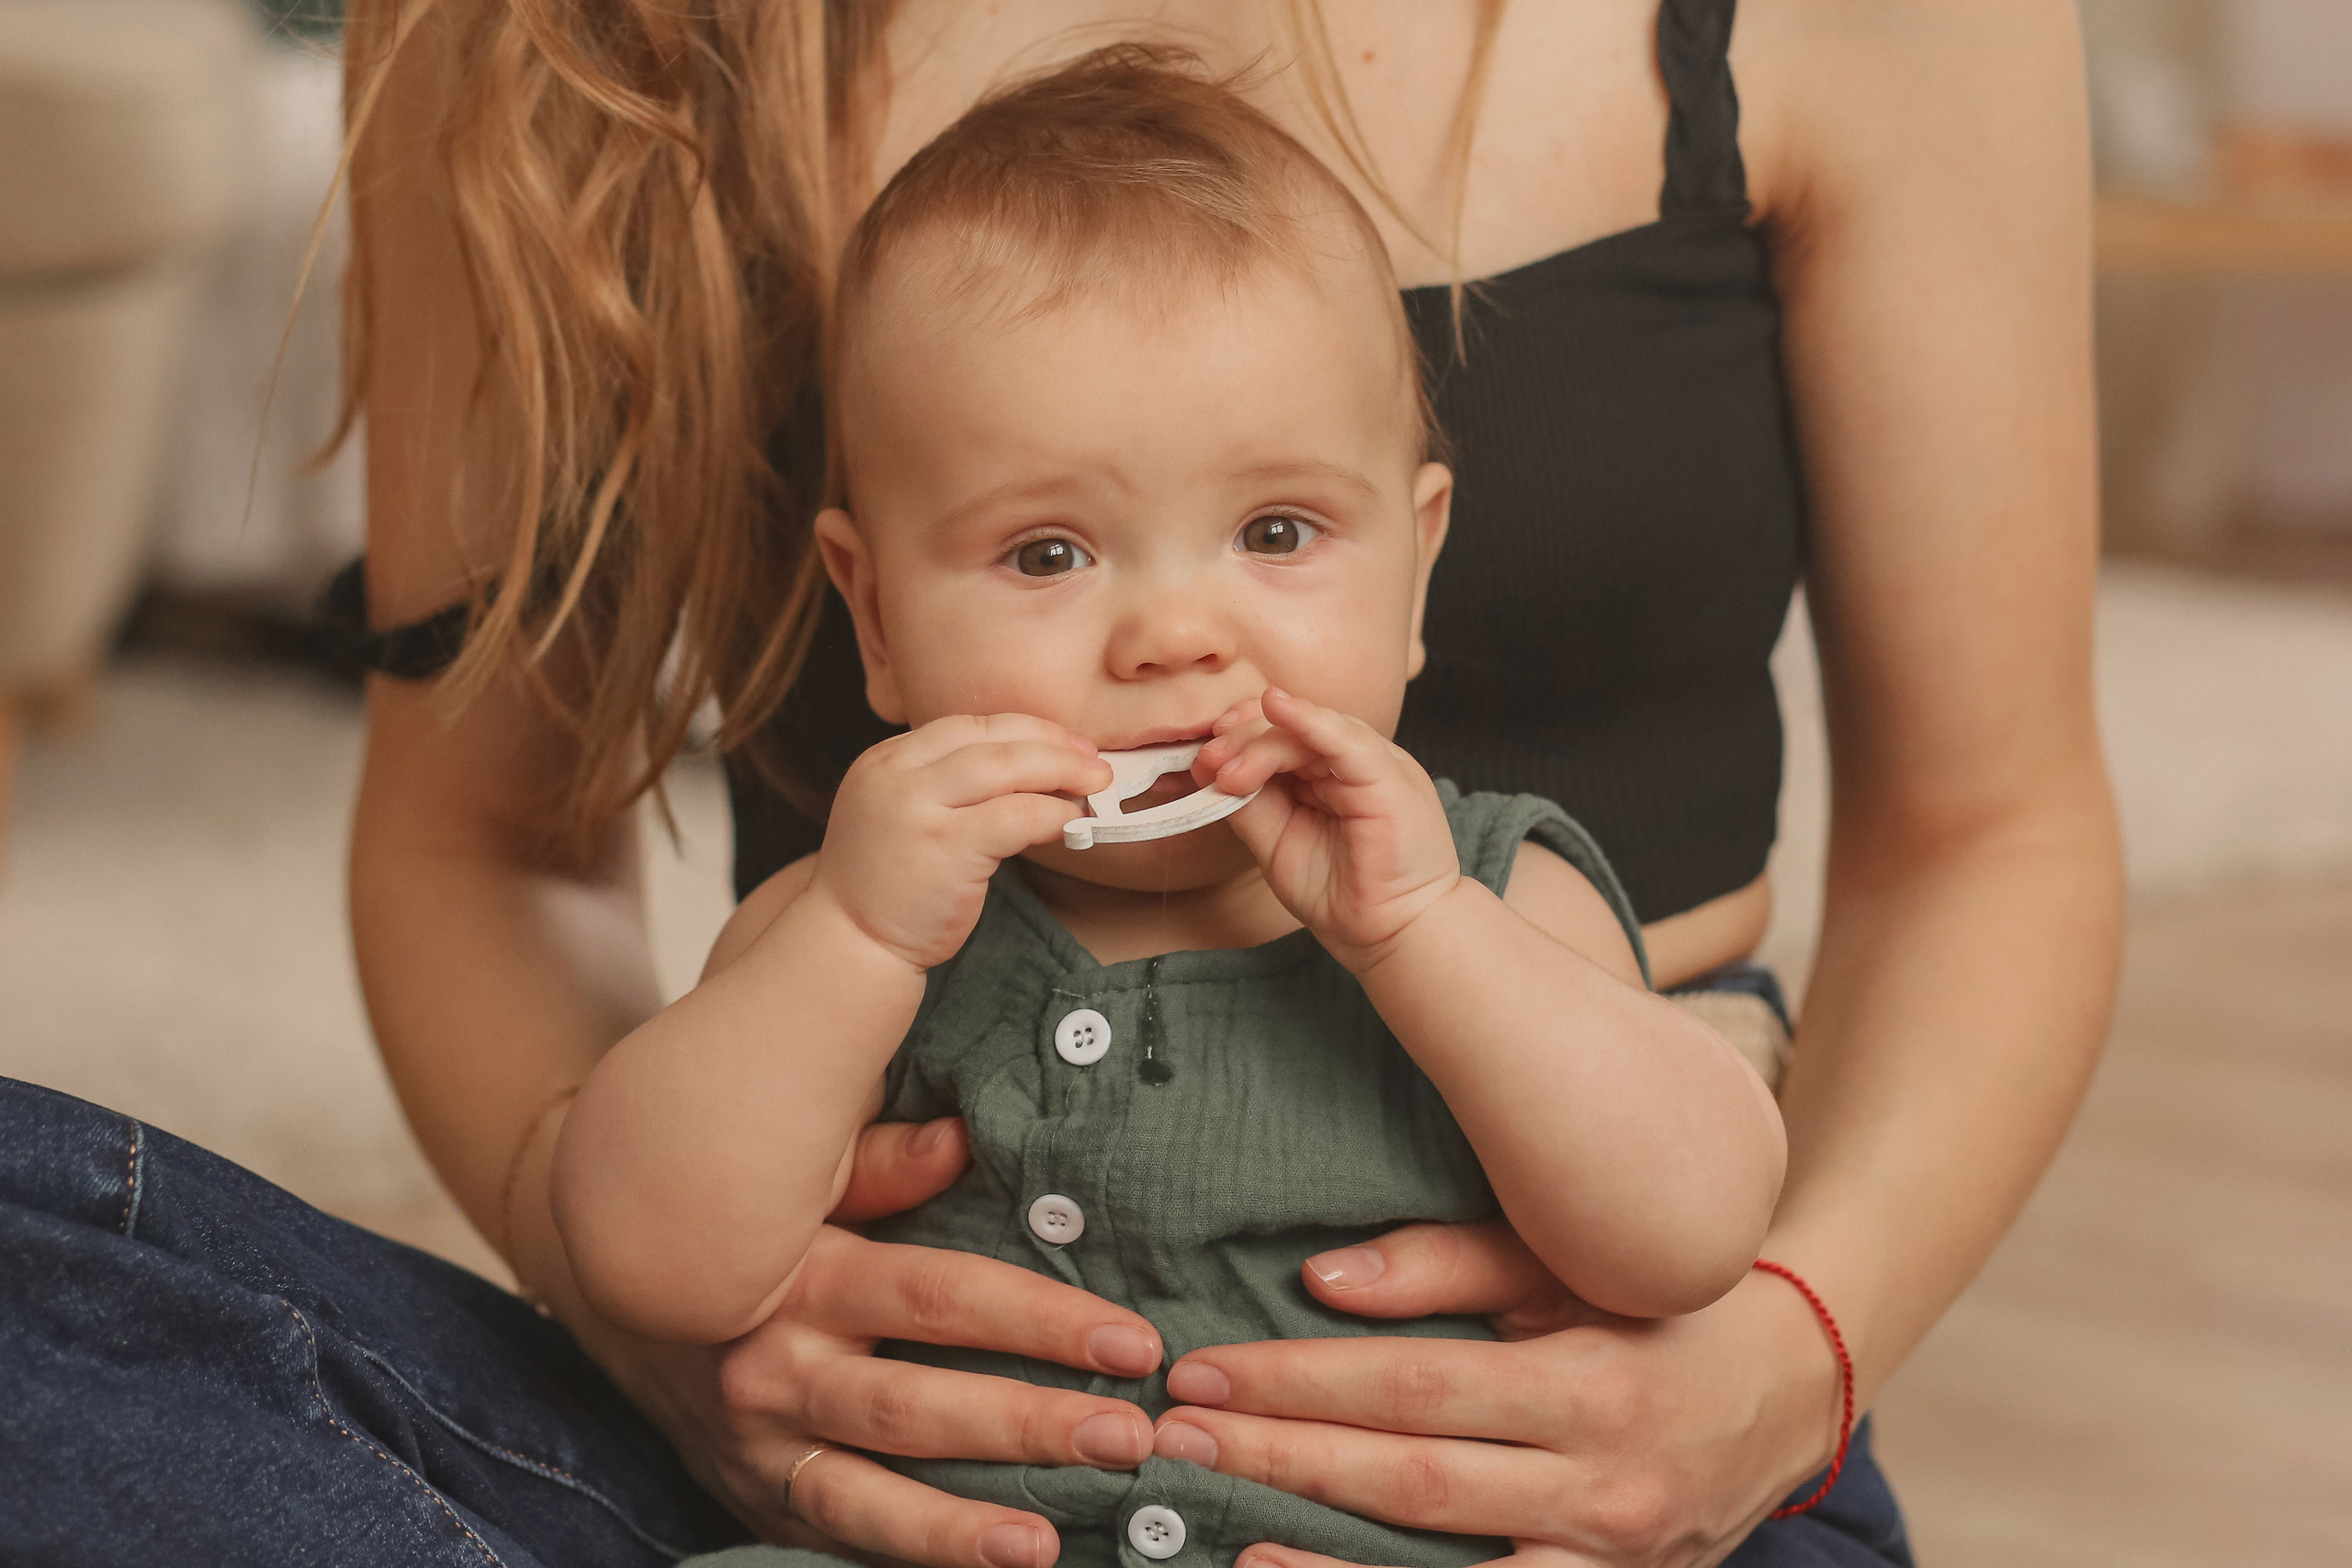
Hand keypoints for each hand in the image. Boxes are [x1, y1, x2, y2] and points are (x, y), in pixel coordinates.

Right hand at [575, 1117, 1163, 1564]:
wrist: (611, 1286)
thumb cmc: (744, 1217)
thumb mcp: (800, 1177)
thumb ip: (882, 1163)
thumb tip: (964, 1135)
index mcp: (802, 1273)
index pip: (939, 1299)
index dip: (1040, 1320)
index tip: (1130, 1339)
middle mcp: (774, 1367)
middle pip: (917, 1406)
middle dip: (1028, 1425)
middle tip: (1127, 1436)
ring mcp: (759, 1446)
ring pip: (868, 1498)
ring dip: (962, 1527)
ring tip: (1048, 1543)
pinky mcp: (754, 1499)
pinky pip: (836, 1537)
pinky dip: (909, 1556)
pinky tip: (984, 1564)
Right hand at [816, 714, 1109, 970]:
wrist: (850, 944)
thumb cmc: (887, 887)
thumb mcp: (901, 815)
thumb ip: (945, 787)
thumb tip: (1028, 769)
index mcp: (886, 761)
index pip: (967, 727)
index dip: (1024, 730)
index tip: (1063, 743)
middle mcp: (895, 774)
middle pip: (990, 738)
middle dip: (1051, 745)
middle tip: (1093, 762)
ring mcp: (916, 808)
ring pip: (1005, 768)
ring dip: (1061, 772)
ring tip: (1095, 785)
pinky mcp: (944, 846)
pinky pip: (1015, 816)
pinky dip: (1052, 814)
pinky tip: (1071, 823)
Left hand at [1146, 1221, 1845, 1567]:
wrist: (1790, 1389)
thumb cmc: (1654, 1309)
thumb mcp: (1568, 1266)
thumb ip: (1447, 1265)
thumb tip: (1322, 1280)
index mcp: (1594, 1387)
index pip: (1416, 1389)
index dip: (1302, 1384)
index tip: (1206, 1371)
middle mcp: (1605, 1490)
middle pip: (1412, 1484)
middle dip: (1284, 1462)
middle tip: (1179, 1442)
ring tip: (1223, 1546)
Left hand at [1195, 687, 1460, 969]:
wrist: (1390, 937)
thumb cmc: (1341, 896)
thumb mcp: (1278, 843)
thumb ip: (1251, 805)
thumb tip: (1212, 772)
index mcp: (1330, 774)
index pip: (1282, 736)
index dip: (1239, 739)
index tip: (1202, 760)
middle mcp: (1353, 763)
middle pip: (1293, 728)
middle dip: (1242, 739)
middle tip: (1208, 762)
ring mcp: (1376, 765)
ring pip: (1312, 730)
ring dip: (1261, 743)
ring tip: (1228, 771)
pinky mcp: (1390, 777)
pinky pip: (1346, 739)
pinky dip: (1309, 721)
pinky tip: (1276, 707)